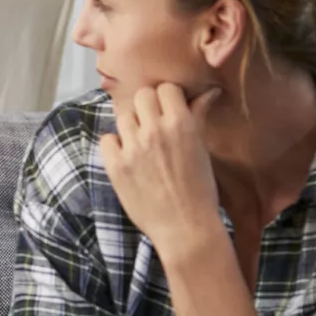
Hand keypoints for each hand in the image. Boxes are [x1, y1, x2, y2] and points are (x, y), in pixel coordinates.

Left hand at [100, 83, 221, 258]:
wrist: (185, 227)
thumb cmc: (200, 189)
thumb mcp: (202, 149)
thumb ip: (198, 116)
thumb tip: (209, 92)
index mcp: (181, 123)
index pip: (165, 89)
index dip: (167, 98)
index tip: (168, 110)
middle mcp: (154, 131)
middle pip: (141, 96)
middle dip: (147, 107)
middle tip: (152, 123)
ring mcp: (132, 148)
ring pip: (123, 116)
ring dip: (131, 125)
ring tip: (141, 143)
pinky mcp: (115, 165)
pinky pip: (107, 139)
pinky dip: (115, 145)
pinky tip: (127, 156)